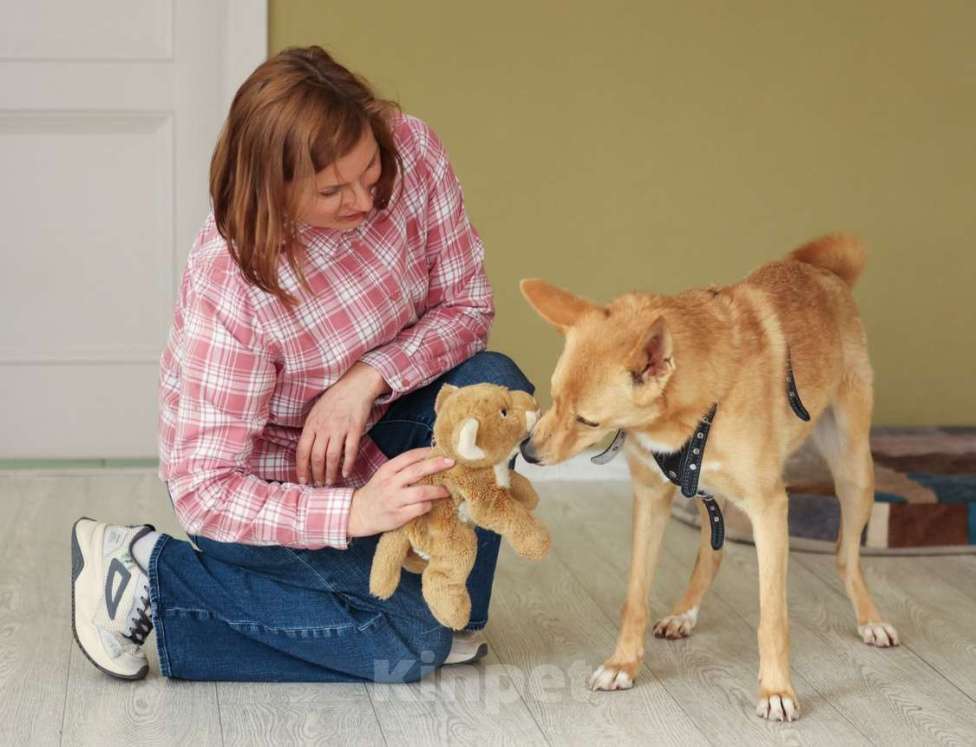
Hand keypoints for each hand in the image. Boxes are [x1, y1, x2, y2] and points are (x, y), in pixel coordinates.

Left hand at [297, 362, 389, 485]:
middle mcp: (324, 428)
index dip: (301, 468)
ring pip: (332, 457)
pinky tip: (345, 473)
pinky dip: (347, 464)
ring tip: (330, 482)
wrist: (354, 386)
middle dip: (316, 474)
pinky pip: (350, 450)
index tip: (303, 480)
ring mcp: (339, 428)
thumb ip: (311, 430)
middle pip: (316, 457)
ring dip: (330, 473)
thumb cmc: (334, 399)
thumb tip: (306, 450)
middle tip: (318, 484)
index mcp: (311, 424)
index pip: (302, 451)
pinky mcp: (354, 428)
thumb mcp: (316, 412)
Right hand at [347, 448, 454, 536]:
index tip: (442, 450)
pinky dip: (428, 506)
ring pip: (420, 492)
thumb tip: (430, 457)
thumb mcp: (385, 474)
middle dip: (437, 465)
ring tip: (447, 490)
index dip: (427, 452)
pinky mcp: (397, 516)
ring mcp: (394, 500)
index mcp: (388, 470)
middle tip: (452, 463)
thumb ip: (403, 467)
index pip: (409, 457)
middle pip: (417, 471)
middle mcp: (391, 483)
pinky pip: (418, 509)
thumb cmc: (377, 491)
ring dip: (437, 490)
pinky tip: (432, 504)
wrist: (358, 513)